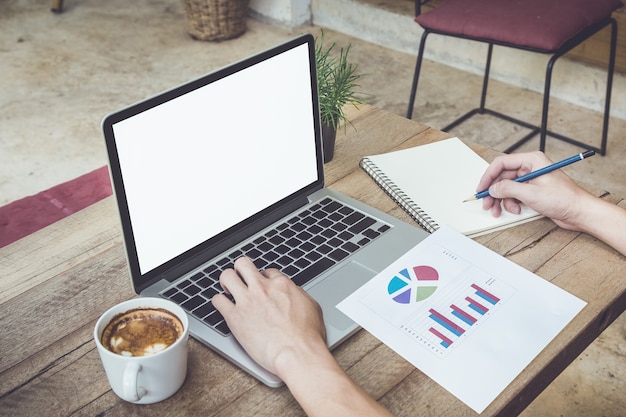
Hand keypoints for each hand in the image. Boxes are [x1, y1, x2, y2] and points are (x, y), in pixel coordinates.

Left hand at [212, 257, 326, 376]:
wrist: (297, 354)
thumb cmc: (307, 337)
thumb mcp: (312, 307)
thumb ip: (298, 295)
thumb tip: (293, 293)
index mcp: (281, 285)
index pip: (267, 271)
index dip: (263, 278)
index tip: (262, 285)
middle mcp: (262, 289)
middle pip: (243, 264)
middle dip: (241, 270)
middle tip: (241, 280)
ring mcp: (247, 301)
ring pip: (227, 276)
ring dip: (227, 281)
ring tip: (228, 289)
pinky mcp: (234, 318)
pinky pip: (217, 301)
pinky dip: (218, 302)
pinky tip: (222, 306)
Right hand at [476, 151, 593, 230]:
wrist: (579, 212)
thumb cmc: (564, 199)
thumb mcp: (531, 193)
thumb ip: (508, 189)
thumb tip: (493, 188)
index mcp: (532, 160)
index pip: (501, 163)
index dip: (488, 176)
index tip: (481, 188)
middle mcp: (530, 167)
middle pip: (502, 177)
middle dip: (494, 191)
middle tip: (487, 203)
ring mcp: (531, 179)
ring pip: (507, 187)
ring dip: (502, 200)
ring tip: (501, 210)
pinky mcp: (533, 190)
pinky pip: (514, 194)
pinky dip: (511, 203)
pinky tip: (516, 210)